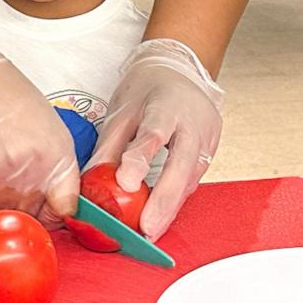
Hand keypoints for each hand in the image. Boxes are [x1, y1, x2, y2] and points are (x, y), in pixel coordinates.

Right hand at [0, 34, 79, 223]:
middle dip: (25, 205)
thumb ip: (51, 159)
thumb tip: (51, 187)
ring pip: (7, 209)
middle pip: (35, 213)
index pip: (67, 205)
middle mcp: (41, 167)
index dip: (55, 212)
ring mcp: (12, 175)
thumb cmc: (2, 91)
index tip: (47, 210)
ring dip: (1, 196)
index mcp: (61, 152)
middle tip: (13, 184)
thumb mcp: (44, 123)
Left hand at [91, 39, 224, 240]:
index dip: (140, 160)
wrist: (180, 70)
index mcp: (167, 106)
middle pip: (181, 166)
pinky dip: (176, 199)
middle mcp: (193, 123)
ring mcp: (207, 138)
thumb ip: (110, 144)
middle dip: (164, 201)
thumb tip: (91, 179)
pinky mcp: (212, 151)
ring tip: (149, 231)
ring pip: (190, 179)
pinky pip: (193, 180)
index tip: (125, 184)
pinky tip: (161, 216)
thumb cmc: (148, 89)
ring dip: (170, 208)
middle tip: (147, 228)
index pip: (154, 134)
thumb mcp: (123, 109)